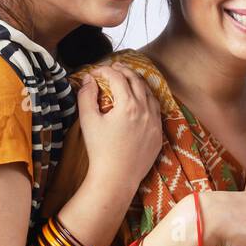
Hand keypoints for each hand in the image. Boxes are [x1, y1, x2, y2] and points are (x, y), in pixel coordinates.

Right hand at [73, 64, 161, 184]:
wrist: (116, 178)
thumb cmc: (100, 150)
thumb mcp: (88, 121)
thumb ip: (86, 96)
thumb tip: (88, 79)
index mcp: (128, 105)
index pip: (117, 77)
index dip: (104, 70)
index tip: (95, 72)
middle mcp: (145, 110)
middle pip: (136, 81)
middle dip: (124, 71)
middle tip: (113, 67)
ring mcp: (155, 122)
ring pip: (149, 94)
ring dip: (138, 83)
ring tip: (128, 79)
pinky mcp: (158, 134)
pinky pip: (156, 110)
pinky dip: (147, 99)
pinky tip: (141, 100)